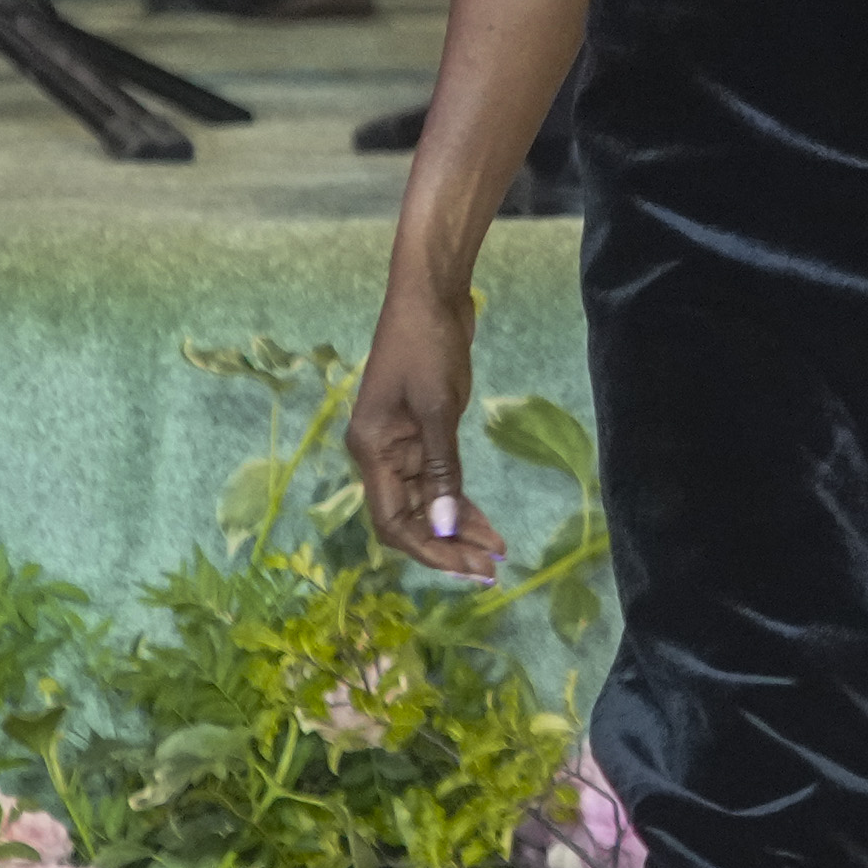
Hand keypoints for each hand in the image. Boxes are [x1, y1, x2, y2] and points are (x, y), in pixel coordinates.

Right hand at [347, 281, 499, 577]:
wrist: (430, 296)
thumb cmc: (427, 346)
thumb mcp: (438, 408)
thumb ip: (442, 470)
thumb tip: (446, 526)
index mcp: (371, 451)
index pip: (393, 522)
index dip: (429, 551)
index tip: (468, 568)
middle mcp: (380, 456)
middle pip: (410, 520)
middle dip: (448, 547)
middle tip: (491, 571)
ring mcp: (401, 446)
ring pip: (428, 504)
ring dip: (458, 529)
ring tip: (497, 554)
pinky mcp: (422, 435)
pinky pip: (439, 482)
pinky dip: (460, 502)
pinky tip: (485, 523)